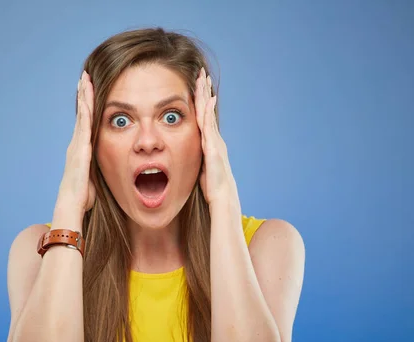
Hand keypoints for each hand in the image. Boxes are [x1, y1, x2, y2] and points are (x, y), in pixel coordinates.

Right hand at [57, 71, 95, 216]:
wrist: (72, 202)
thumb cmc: (83, 196)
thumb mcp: (92, 179)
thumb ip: (96, 170)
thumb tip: (102, 173)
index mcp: (80, 150)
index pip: (85, 124)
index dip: (86, 108)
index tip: (88, 93)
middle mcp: (76, 143)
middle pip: (81, 113)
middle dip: (83, 95)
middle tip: (84, 77)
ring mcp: (77, 143)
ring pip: (82, 113)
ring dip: (83, 95)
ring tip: (85, 79)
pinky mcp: (81, 145)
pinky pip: (84, 121)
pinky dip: (85, 107)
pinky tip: (87, 94)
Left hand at [195, 68, 237, 207]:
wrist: (222, 196)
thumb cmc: (211, 185)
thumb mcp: (201, 166)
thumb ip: (197, 157)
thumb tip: (192, 155)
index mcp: (209, 142)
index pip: (204, 116)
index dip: (201, 101)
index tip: (198, 86)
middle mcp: (213, 138)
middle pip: (207, 110)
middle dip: (204, 92)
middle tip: (202, 73)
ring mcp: (214, 141)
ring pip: (208, 113)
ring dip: (205, 96)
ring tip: (203, 79)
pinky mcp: (212, 147)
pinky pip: (208, 125)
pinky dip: (207, 111)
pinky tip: (207, 99)